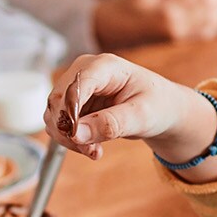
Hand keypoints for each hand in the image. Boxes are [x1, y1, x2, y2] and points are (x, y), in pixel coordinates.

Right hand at [42, 53, 208, 162]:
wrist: (161, 109)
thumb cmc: (157, 105)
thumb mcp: (141, 116)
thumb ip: (110, 124)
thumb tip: (76, 133)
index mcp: (105, 66)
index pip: (75, 86)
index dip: (69, 112)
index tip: (76, 137)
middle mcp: (85, 71)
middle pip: (58, 101)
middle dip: (69, 131)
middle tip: (90, 151)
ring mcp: (77, 85)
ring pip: (55, 114)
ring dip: (69, 138)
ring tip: (95, 151)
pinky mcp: (73, 101)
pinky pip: (60, 123)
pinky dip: (71, 139)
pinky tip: (92, 146)